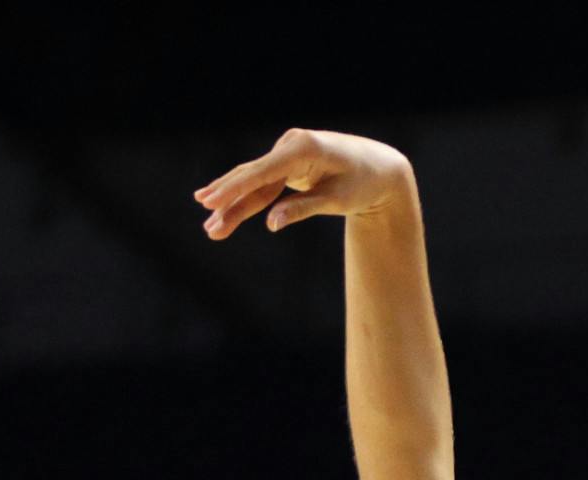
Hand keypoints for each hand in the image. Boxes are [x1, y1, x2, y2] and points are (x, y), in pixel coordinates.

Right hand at [193, 129, 413, 238]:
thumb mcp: (337, 199)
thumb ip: (303, 208)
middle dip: (228, 202)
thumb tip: (271, 223)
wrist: (380, 167)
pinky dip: (245, 200)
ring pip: (253, 183)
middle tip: (207, 224)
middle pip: (253, 177)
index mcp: (304, 148)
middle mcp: (291, 145)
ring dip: (233, 205)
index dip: (235, 189)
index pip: (262, 172)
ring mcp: (286, 153)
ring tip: (210, 227)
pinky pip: (262, 184)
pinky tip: (221, 208)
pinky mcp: (286, 164)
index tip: (211, 202)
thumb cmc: (363, 183)